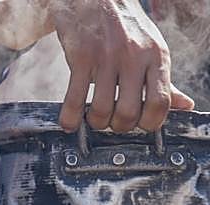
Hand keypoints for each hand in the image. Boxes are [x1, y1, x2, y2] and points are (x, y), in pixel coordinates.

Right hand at [46, 0, 193, 131]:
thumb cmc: (125, 27)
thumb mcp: (151, 50)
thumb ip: (164, 81)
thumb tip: (184, 105)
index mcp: (156, 56)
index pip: (160, 103)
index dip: (149, 124)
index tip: (139, 125)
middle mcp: (134, 56)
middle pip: (129, 113)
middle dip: (118, 126)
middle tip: (112, 120)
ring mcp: (106, 57)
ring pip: (102, 111)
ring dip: (95, 122)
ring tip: (93, 117)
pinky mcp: (81, 58)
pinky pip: (75, 100)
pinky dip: (70, 118)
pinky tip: (70, 120)